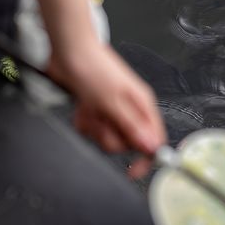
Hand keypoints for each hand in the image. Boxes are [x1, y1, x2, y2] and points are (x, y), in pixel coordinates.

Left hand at [48, 41, 166, 177]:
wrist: (69, 53)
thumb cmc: (93, 68)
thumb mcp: (112, 100)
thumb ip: (132, 125)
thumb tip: (151, 146)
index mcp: (142, 104)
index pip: (154, 139)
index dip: (145, 158)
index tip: (132, 171)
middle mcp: (130, 109)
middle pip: (126, 143)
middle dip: (109, 134)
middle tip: (101, 118)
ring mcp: (113, 110)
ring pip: (106, 137)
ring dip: (94, 126)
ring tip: (90, 108)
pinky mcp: (98, 110)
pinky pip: (93, 130)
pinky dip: (85, 121)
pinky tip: (83, 107)